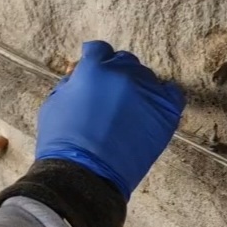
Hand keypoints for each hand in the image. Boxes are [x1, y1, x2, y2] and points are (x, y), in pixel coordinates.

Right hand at [34, 41, 185, 197]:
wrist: (84, 176)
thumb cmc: (62, 144)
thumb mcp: (54, 104)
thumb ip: (70, 83)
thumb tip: (80, 72)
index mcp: (94, 69)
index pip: (99, 50)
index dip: (94, 60)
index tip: (92, 70)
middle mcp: (123, 74)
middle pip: (124, 61)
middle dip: (114, 73)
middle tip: (107, 96)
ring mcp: (147, 92)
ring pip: (146, 77)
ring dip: (135, 87)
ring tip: (126, 110)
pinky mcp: (165, 113)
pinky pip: (172, 93)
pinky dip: (163, 97)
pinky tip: (152, 108)